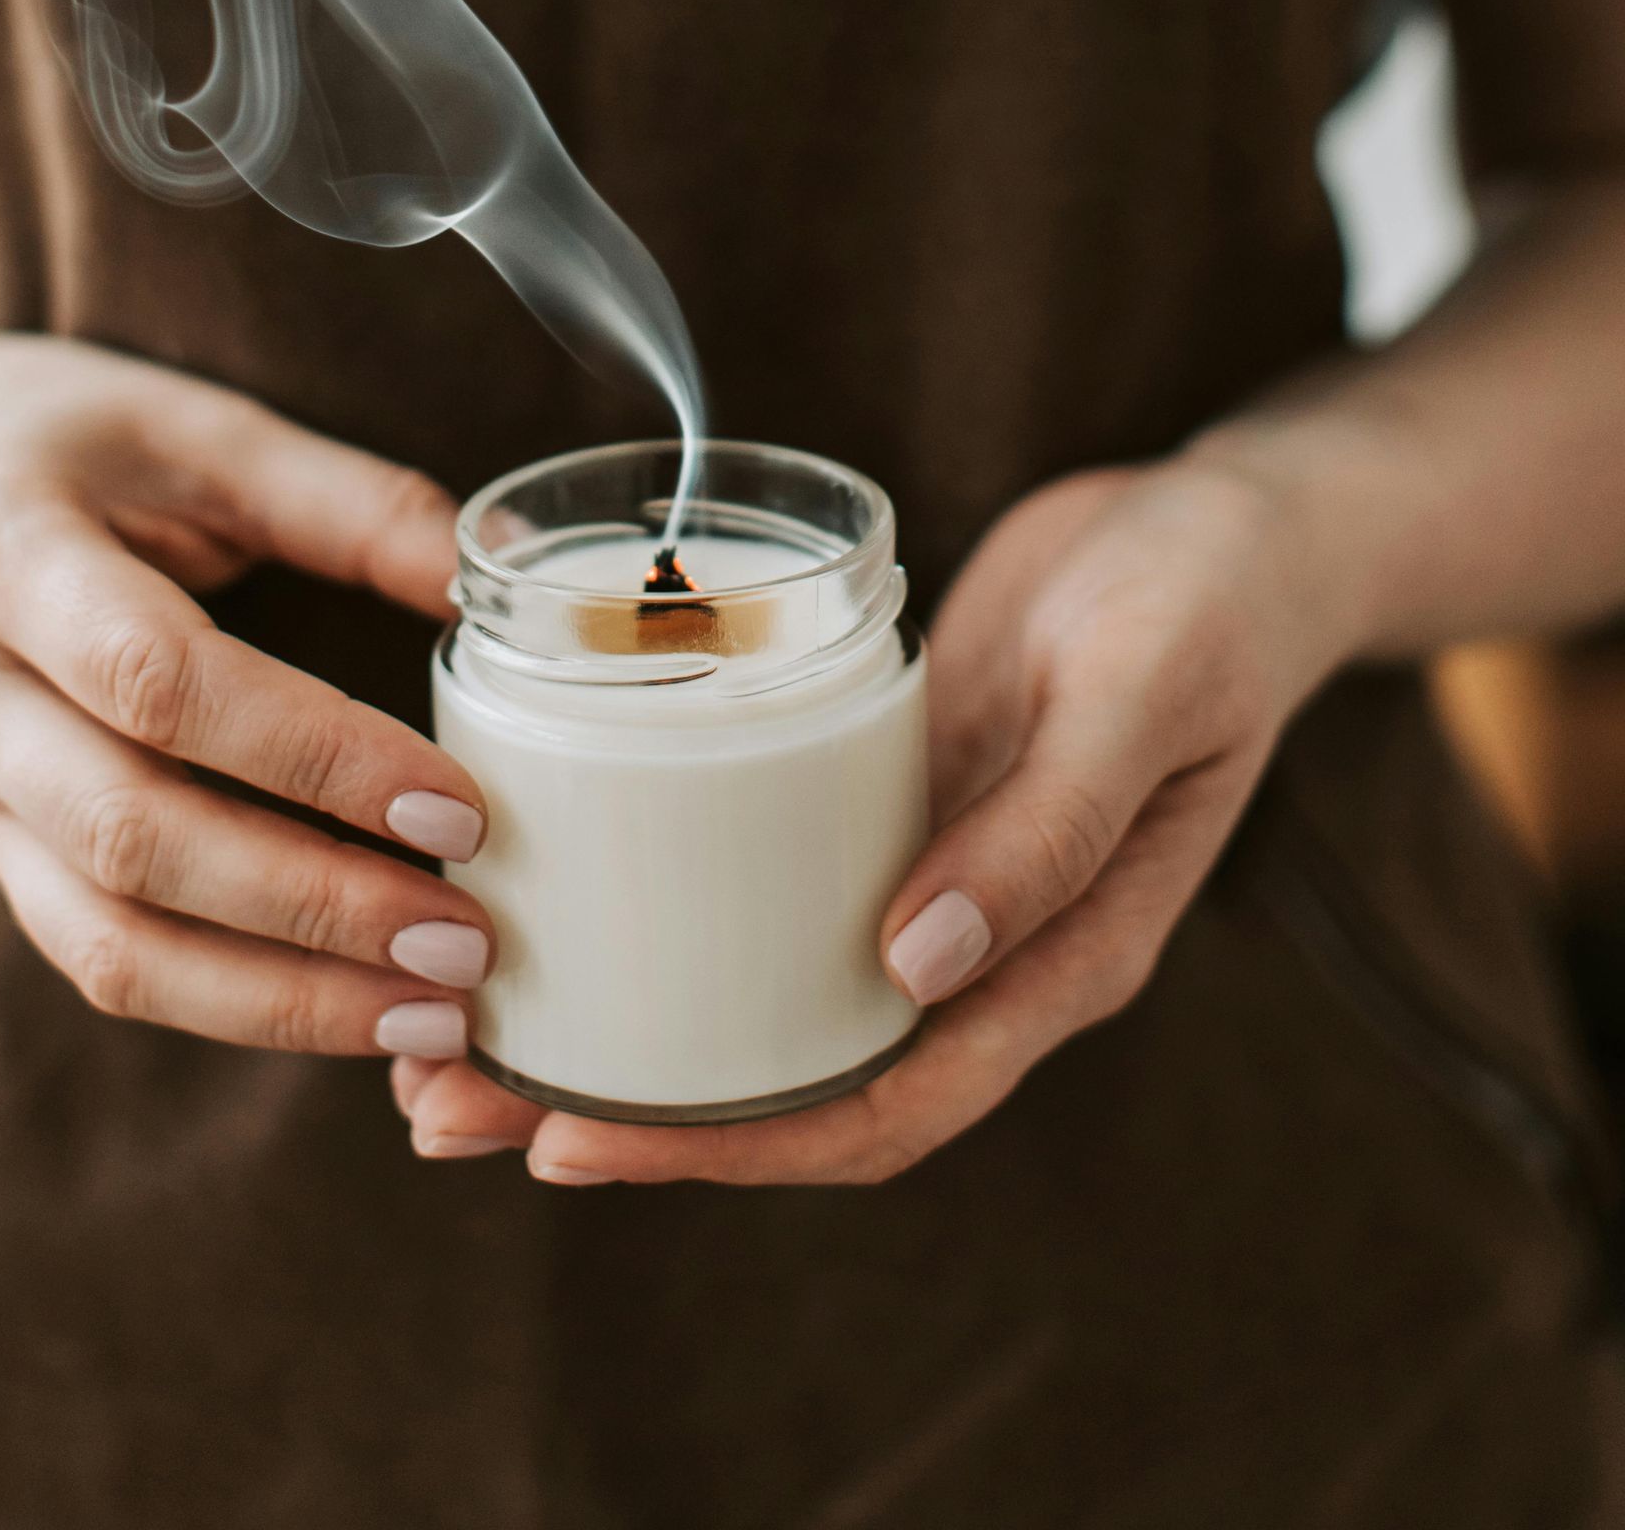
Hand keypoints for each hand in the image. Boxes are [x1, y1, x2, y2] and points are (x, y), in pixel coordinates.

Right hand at [0, 318, 490, 1060]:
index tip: (455, 803)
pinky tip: (349, 1009)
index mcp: (4, 559)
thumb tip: (486, 577)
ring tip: (431, 1014)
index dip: (312, 754)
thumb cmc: (53, 440)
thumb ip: (340, 498)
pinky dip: (229, 1003)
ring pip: (107, 941)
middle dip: (312, 906)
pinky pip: (102, 959)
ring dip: (278, 997)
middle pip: (132, 838)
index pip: (159, 680)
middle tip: (466, 942)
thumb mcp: (189, 424)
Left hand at [394, 455, 1353, 1179]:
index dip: (722, 1148)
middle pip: (783, 1077)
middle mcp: (973, 948)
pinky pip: (756, 882)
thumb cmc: (1209, 606)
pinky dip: (658, 905)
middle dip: (619, 1108)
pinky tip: (558, 886)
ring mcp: (922, 878)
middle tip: (443, 1104)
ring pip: (753, 991)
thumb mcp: (1138, 698)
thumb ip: (1045, 832)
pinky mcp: (880, 800)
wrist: (1231, 527)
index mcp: (1052, 965)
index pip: (876, 1109)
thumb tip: (914, 969)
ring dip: (613, 1018)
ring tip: (448, 1030)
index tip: (571, 1142)